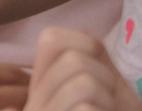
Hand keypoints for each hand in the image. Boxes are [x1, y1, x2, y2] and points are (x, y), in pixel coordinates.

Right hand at [24, 27, 141, 110]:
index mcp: (41, 89)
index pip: (52, 38)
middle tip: (107, 104)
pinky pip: (86, 108)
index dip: (86, 46)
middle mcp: (33, 105)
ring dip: (108, 100)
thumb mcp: (108, 91)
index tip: (101, 77)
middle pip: (72, 59)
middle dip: (105, 78)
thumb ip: (92, 62)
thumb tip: (83, 39)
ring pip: (83, 82)